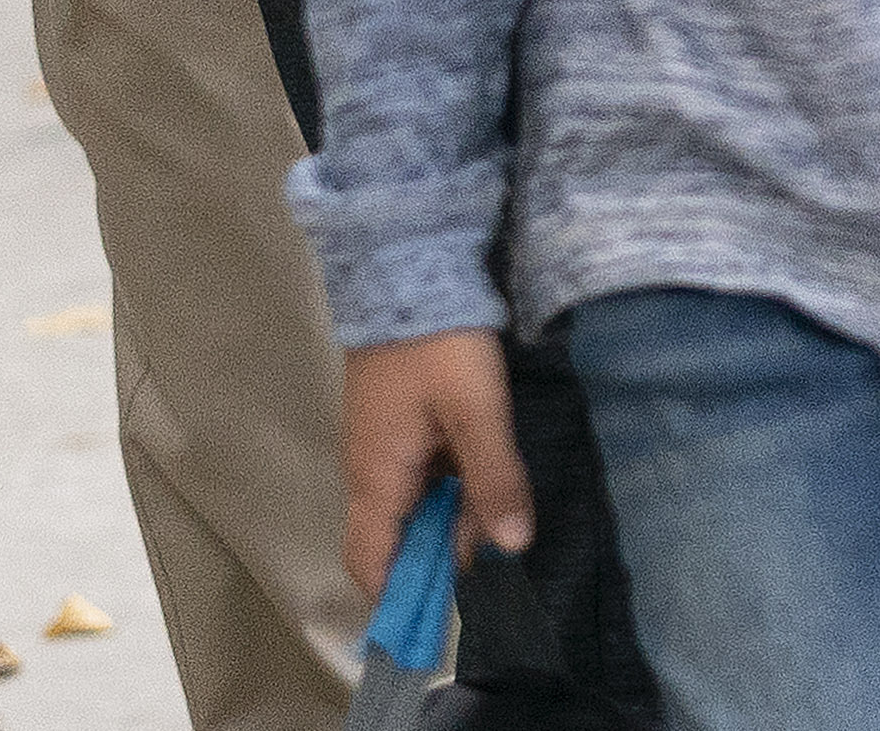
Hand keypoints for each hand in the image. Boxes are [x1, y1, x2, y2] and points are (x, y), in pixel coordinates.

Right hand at [340, 330, 532, 605]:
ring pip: (414, 504)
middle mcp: (367, 470)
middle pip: (396, 539)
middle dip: (443, 553)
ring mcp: (379, 444)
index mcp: (376, 478)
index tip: (445, 614)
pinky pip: (420, 472)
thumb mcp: (477, 411)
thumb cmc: (438, 344)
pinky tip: (488, 470)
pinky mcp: (396, 421)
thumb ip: (495, 479)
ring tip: (502, 505)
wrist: (407, 266)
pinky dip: (450, 483)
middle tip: (499, 542)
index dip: (401, 598)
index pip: (371, 565)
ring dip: (453, 514)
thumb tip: (511, 548)